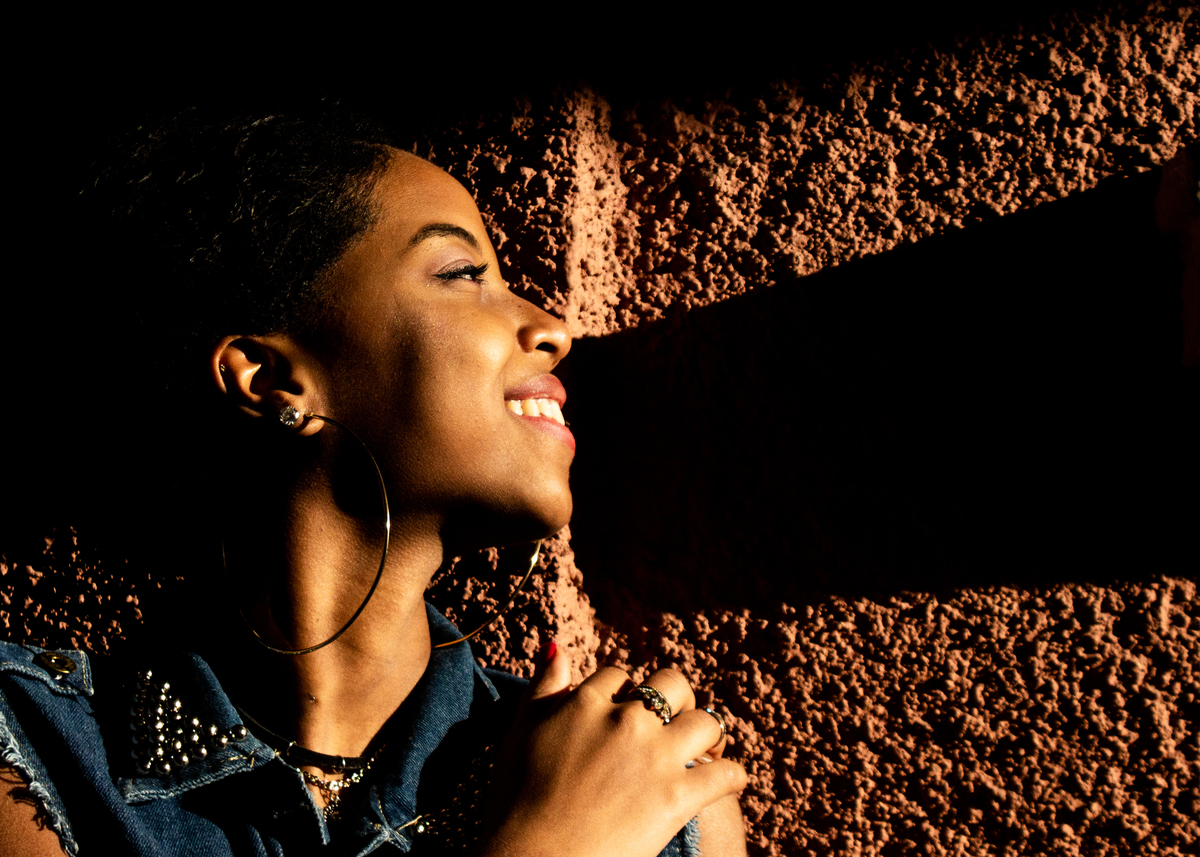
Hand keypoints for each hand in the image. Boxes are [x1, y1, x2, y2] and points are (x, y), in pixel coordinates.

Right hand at [479, 644, 745, 856]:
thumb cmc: (515, 802)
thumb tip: (557, 646)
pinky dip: (733, 776)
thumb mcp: (519, 733)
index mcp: (586, 703)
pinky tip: (729, 782)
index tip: (623, 711)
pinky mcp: (678, 796)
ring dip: (709, 733)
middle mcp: (625, 720)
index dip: (624, 692)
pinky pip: (726, 774)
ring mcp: (655, 756)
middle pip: (671, 685)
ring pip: (705, 721)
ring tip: (706, 749)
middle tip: (673, 721)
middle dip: (676, 699)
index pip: (618, 675)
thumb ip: (542, 687)